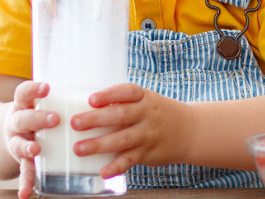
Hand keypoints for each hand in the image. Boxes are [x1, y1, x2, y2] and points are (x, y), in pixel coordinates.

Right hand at [2, 80, 57, 198]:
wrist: (13, 132)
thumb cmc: (40, 112)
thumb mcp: (45, 102)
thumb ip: (67, 98)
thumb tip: (106, 93)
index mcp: (25, 105)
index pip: (24, 93)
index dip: (34, 89)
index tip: (47, 87)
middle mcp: (18, 122)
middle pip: (23, 118)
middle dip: (38, 118)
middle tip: (55, 119)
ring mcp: (17, 142)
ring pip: (19, 144)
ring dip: (27, 147)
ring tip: (36, 149)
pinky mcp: (22, 160)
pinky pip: (24, 171)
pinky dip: (25, 182)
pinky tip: (26, 193)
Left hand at [68, 83, 191, 178]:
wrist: (189, 131)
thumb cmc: (158, 113)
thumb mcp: (147, 100)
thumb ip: (123, 103)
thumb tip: (87, 108)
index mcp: (145, 98)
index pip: (128, 92)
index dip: (109, 95)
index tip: (91, 99)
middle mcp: (147, 115)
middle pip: (121, 116)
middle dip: (96, 119)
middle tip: (75, 123)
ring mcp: (148, 135)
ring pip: (123, 140)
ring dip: (99, 145)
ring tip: (79, 149)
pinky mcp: (148, 153)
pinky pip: (131, 161)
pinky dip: (116, 167)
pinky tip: (103, 171)